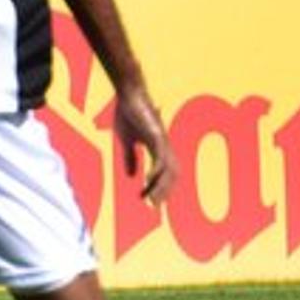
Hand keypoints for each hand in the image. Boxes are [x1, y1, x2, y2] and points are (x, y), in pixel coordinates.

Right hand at [114, 84, 174, 203]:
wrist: (129, 93)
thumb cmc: (128, 112)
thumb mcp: (127, 140)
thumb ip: (130, 158)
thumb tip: (132, 177)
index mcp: (158, 147)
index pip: (165, 172)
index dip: (160, 187)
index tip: (149, 201)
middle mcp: (164, 146)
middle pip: (172, 174)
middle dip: (164, 191)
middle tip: (153, 206)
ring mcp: (161, 141)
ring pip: (168, 169)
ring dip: (160, 186)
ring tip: (151, 199)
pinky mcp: (155, 135)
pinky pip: (159, 157)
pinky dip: (156, 171)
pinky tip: (148, 180)